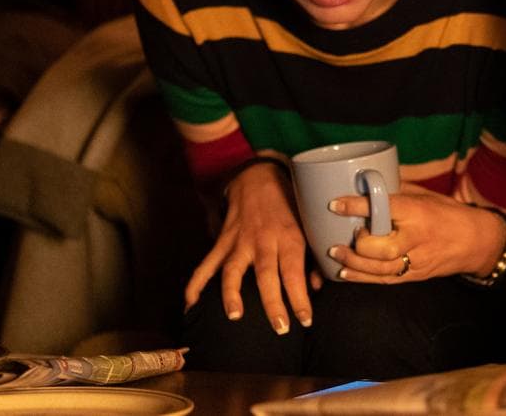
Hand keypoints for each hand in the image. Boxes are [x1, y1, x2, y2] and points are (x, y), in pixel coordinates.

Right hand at [183, 158, 320, 333]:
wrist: (258, 176)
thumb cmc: (289, 204)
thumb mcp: (307, 225)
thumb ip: (311, 257)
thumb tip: (315, 287)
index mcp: (288, 236)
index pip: (294, 272)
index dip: (300, 297)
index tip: (305, 320)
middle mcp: (263, 240)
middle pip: (267, 275)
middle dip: (273, 303)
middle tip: (280, 328)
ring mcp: (239, 241)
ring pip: (233, 270)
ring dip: (232, 294)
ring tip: (233, 317)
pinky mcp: (222, 241)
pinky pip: (207, 263)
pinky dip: (196, 283)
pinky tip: (190, 303)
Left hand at [326, 183, 505, 283]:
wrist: (476, 242)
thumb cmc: (448, 213)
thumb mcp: (425, 195)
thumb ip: (397, 190)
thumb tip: (367, 177)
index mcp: (418, 213)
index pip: (384, 209)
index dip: (357, 207)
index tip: (335, 204)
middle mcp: (416, 239)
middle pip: (381, 248)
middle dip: (358, 244)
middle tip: (346, 234)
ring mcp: (416, 261)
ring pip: (380, 269)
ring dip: (353, 263)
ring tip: (334, 253)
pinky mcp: (414, 276)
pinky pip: (384, 280)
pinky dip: (362, 278)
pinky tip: (344, 273)